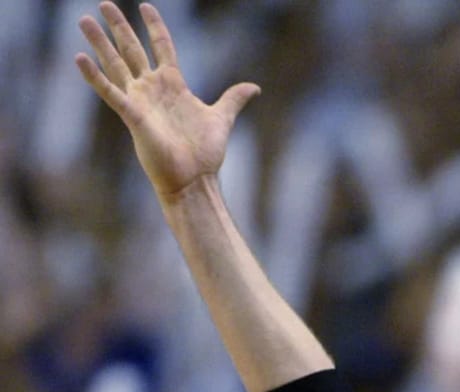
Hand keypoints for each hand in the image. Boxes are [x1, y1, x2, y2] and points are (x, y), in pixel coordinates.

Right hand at [75, 2, 258, 199]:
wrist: (195, 180)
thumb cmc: (206, 154)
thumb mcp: (222, 118)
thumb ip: (234, 99)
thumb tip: (255, 88)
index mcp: (173, 85)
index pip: (162, 47)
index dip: (155, 27)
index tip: (146, 6)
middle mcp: (153, 89)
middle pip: (132, 50)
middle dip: (119, 27)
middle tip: (105, 3)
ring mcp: (141, 101)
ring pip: (116, 65)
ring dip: (99, 43)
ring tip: (84, 20)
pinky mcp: (133, 116)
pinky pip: (110, 92)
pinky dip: (95, 77)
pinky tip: (79, 58)